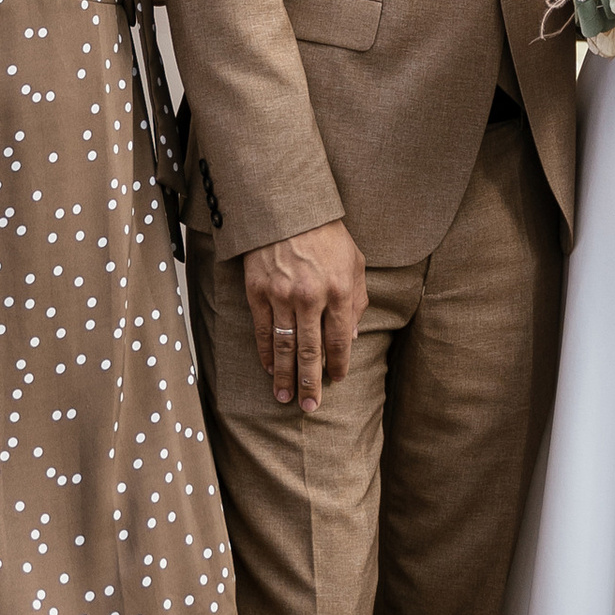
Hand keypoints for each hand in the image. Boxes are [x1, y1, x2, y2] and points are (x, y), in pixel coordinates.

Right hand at [243, 219, 368, 410]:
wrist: (288, 208)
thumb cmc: (326, 234)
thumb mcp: (354, 262)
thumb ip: (356, 300)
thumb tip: (350, 337)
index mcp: (338, 290)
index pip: (339, 340)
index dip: (337, 364)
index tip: (336, 381)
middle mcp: (310, 296)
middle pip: (310, 351)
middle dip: (311, 382)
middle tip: (310, 406)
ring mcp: (281, 295)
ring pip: (284, 346)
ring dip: (285, 376)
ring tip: (285, 398)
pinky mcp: (257, 291)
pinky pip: (263, 330)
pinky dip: (266, 352)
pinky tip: (268, 368)